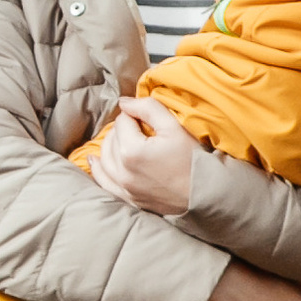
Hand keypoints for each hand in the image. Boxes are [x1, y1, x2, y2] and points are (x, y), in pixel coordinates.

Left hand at [87, 94, 198, 215]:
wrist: (206, 194)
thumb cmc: (193, 159)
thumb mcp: (174, 127)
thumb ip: (147, 108)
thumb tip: (123, 102)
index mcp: (131, 150)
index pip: (122, 121)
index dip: (135, 116)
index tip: (148, 120)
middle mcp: (121, 171)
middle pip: (111, 139)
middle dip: (122, 129)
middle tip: (139, 128)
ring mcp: (123, 188)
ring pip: (103, 158)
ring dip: (110, 145)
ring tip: (122, 139)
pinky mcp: (128, 198)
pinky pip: (103, 182)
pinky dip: (98, 169)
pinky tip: (95, 160)